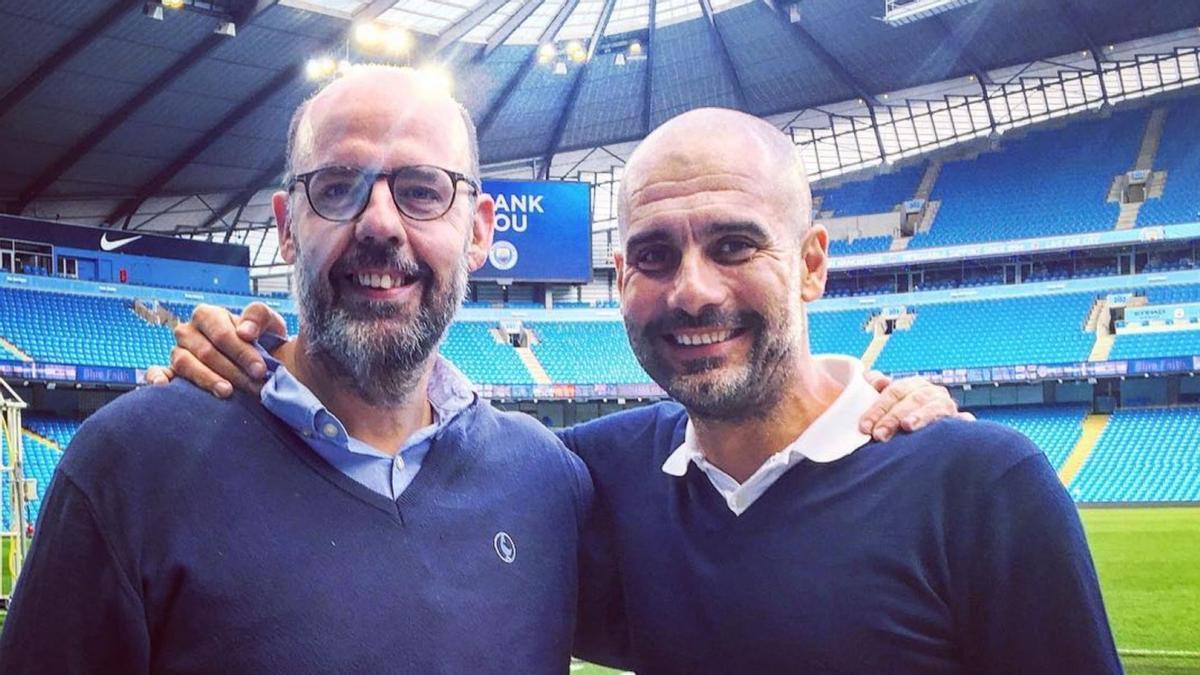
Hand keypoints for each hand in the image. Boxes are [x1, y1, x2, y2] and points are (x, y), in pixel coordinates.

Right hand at [145, 302, 287, 397]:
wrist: (260, 365)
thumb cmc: (263, 342)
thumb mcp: (270, 324)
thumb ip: (259, 317)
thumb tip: (244, 332)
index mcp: (208, 315)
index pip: (221, 334)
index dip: (242, 352)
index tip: (260, 370)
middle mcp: (188, 332)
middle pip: (206, 352)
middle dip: (233, 371)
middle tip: (254, 387)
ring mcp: (177, 352)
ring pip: (185, 364)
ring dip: (207, 379)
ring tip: (227, 392)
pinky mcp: (170, 371)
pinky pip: (155, 372)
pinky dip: (156, 378)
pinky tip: (164, 386)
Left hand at [858, 371, 972, 441]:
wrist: (926, 430)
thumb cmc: (900, 414)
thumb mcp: (886, 400)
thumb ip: (875, 387)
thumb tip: (878, 380)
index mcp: (913, 385)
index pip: (894, 391)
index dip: (878, 408)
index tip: (865, 426)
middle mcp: (931, 392)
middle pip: (912, 400)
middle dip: (893, 417)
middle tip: (879, 435)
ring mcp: (946, 406)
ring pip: (934, 408)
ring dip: (921, 416)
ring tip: (907, 426)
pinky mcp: (960, 421)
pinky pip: (963, 420)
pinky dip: (962, 421)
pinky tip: (961, 422)